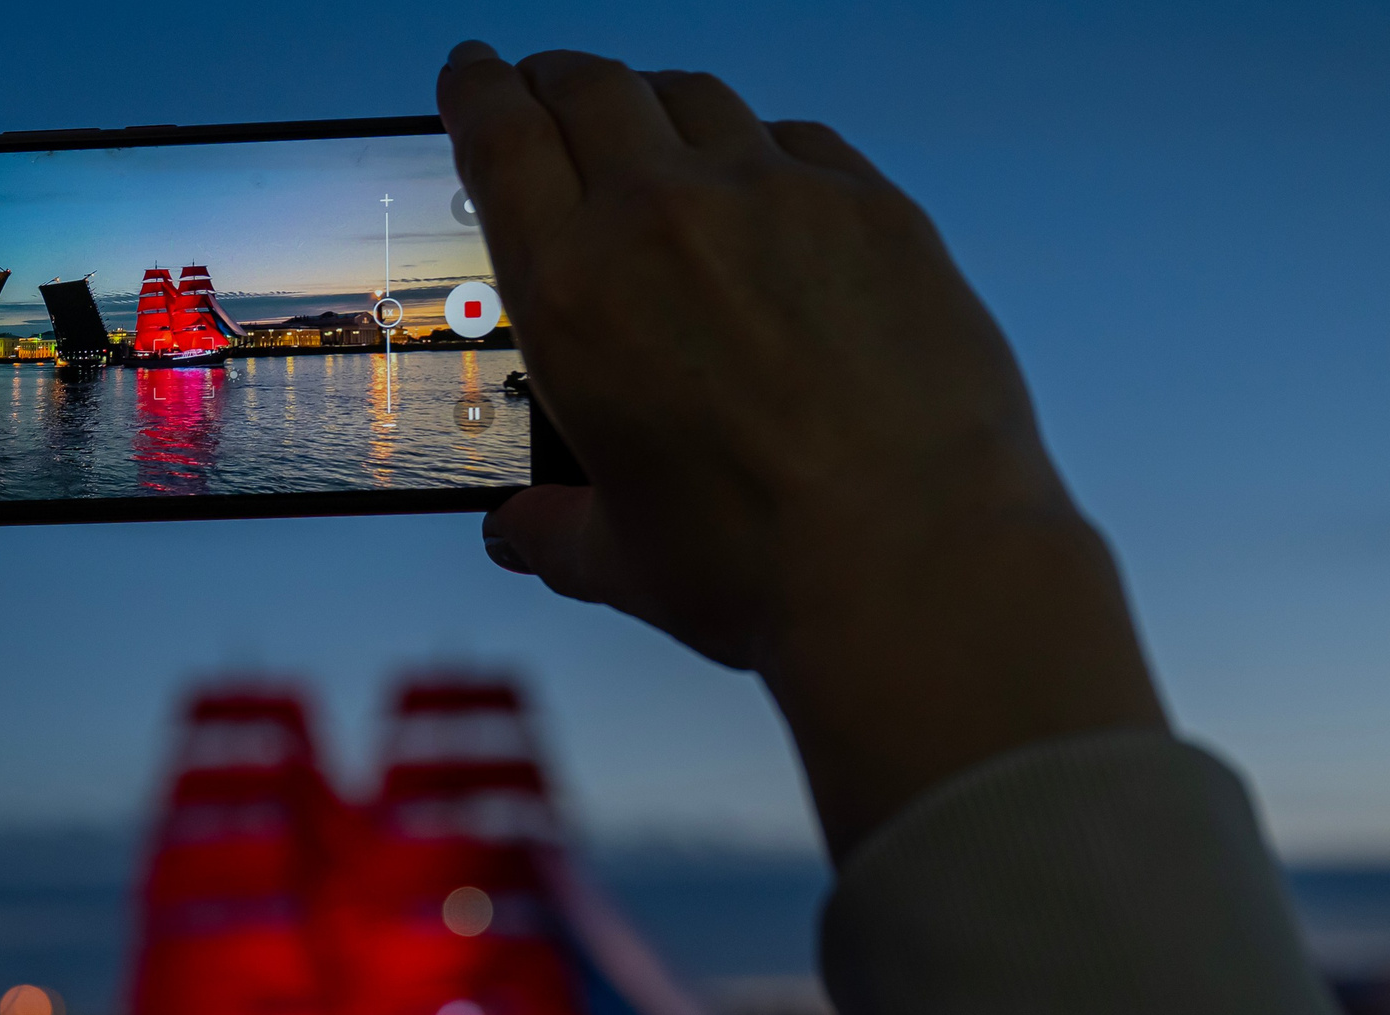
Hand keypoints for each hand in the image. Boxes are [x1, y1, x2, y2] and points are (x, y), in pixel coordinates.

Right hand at [441, 44, 1164, 857]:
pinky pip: (799, 139)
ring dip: (654, 100)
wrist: (919, 562)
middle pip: (590, 89)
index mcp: (573, 294)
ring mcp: (776, 197)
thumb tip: (519, 531)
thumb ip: (553, 529)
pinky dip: (763, 148)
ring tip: (649, 125)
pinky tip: (766, 184)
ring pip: (693, 95)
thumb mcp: (618, 557)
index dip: (475, 91)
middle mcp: (663, 218)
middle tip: (545, 85)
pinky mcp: (872, 207)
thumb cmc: (763, 566)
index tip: (470, 74)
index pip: (499, 140)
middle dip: (553, 78)